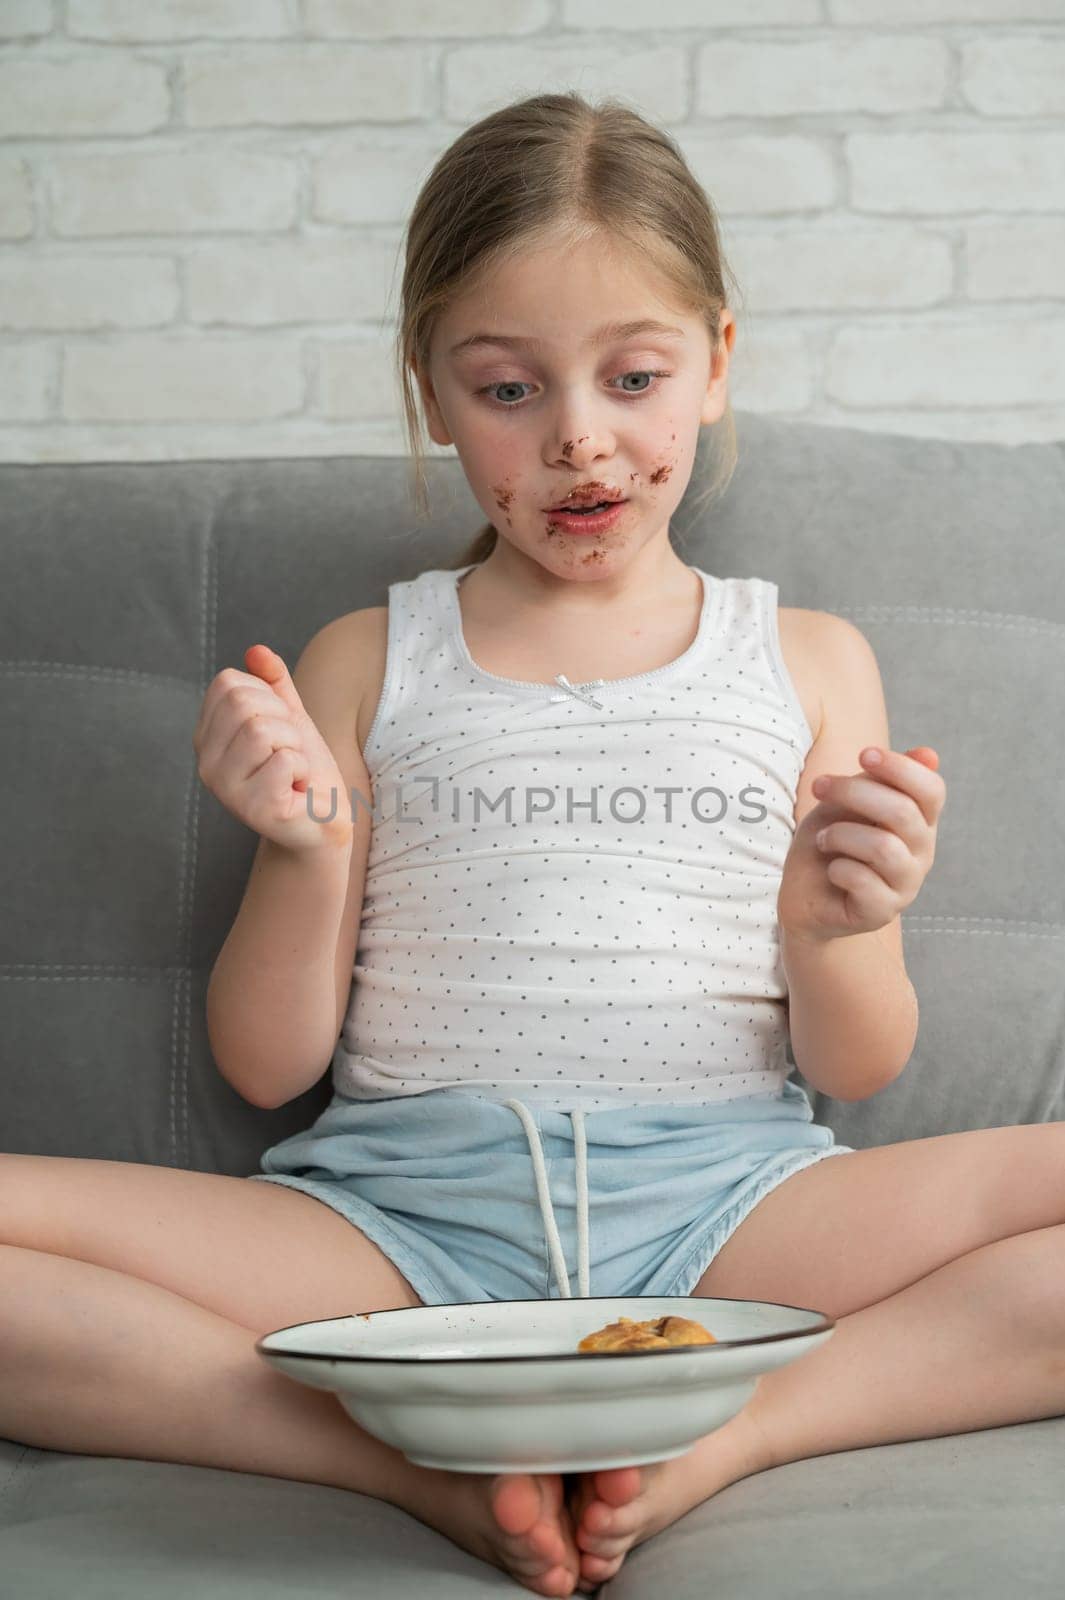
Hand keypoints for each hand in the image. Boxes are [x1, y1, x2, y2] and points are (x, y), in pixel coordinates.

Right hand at [192, 643, 352, 853]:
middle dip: (282, 721)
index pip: (228, 682)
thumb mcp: (290, 719)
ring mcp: (225, 788)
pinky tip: (296, 790)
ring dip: (294, 746)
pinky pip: (285, 761)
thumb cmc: (304, 771)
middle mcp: (206, 763)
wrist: (322, 822)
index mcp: (207, 737)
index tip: (279, 729)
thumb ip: (273, 684)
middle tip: (289, 752)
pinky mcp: (252, 809)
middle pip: (244, 703)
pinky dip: (303, 770)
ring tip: (293, 771)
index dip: (266, 697)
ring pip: (264, 730)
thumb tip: (256, 650)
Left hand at [776, 745, 945, 944]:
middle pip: (903, 812)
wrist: (802, 895)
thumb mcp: (846, 803)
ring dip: (840, 835)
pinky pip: (863, 881)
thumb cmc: (829, 842)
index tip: (863, 754)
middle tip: (818, 787)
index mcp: (919, 821)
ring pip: (883, 847)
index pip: (932, 790)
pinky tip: (832, 871)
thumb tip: (928, 755)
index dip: (901, 768)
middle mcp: (922, 852)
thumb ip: (879, 781)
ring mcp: (906, 885)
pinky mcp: (883, 912)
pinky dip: (838, 869)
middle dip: (852, 792)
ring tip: (824, 840)